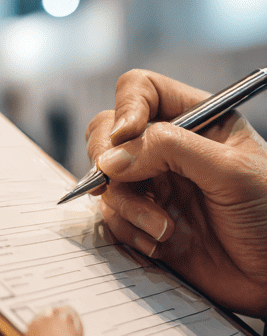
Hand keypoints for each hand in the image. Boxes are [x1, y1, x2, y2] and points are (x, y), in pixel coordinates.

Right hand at [86, 69, 266, 315]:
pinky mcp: (145, 222)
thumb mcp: (230, 172)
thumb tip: (109, 158)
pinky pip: (113, 217)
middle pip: (108, 131)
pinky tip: (163, 244)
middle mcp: (170, 149)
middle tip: (113, 182)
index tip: (124, 137)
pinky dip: (130, 232)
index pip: (142, 90)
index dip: (125, 108)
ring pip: (107, 179)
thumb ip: (169, 150)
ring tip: (163, 228)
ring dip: (128, 206)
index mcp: (199, 120)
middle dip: (107, 158)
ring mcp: (155, 186)